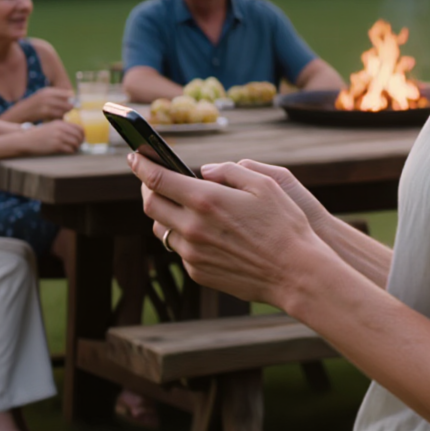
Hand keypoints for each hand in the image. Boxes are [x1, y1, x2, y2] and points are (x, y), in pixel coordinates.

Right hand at [7, 86, 75, 122]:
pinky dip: (59, 118)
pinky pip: (58, 116)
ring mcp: (46, 104)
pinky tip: (56, 120)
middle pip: (68, 103)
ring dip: (65, 114)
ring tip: (61, 117)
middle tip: (69, 113)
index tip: (72, 105)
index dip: (72, 100)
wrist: (20, 113)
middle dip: (70, 109)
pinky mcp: (44, 113)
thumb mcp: (44, 97)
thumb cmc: (35, 106)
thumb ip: (57, 97)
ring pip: (64, 110)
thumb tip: (73, 98)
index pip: (69, 94)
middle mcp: (48, 96)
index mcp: (49, 91)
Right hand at [25, 119, 83, 153]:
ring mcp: (58, 137)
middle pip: (79, 135)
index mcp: (60, 123)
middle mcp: (60, 129)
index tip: (82, 139)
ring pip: (75, 142)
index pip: (79, 128)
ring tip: (74, 149)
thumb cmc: (39, 135)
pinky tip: (69, 152)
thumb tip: (77, 134)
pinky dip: (71, 151)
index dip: (83, 135)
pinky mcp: (56, 146)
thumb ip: (63, 128)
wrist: (26, 140)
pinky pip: (70, 149)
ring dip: (76, 147)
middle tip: (79, 145)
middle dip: (80, 142)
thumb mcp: (51, 127)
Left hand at [129, 154, 327, 307]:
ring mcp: (193, 253)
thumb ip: (229, 170)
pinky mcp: (198, 272)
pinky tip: (201, 232)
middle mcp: (192, 228)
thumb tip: (203, 171)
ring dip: (165, 214)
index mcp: (206, 200)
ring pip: (162, 230)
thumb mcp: (266, 184)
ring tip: (178, 206)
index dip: (141, 164)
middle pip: (151, 205)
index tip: (134, 156)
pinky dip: (184, 237)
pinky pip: (180, 250)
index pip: (157, 178)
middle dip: (146, 188)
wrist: (295, 273)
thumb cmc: (286, 225)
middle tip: (152, 179)